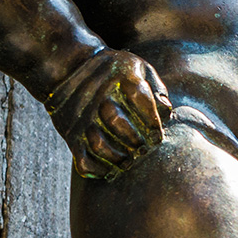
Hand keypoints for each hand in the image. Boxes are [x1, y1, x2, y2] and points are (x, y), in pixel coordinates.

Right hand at [46, 49, 171, 179]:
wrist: (72, 67)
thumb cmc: (116, 72)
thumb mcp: (139, 68)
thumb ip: (156, 88)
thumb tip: (166, 112)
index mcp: (120, 76)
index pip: (140, 99)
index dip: (152, 121)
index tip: (157, 136)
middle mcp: (98, 94)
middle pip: (116, 121)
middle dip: (135, 140)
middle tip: (144, 150)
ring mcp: (82, 114)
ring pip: (98, 143)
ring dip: (116, 157)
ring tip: (128, 161)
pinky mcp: (70, 132)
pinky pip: (81, 156)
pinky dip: (95, 168)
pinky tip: (108, 169)